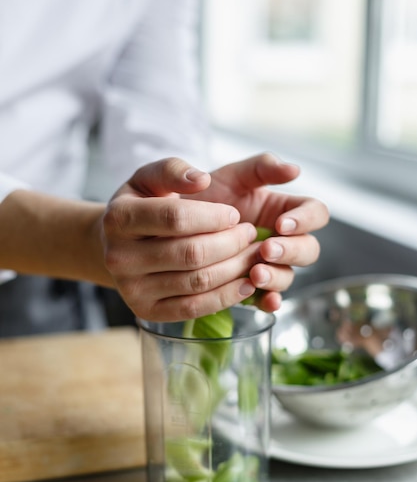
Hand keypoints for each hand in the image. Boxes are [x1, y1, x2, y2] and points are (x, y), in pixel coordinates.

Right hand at [101, 158, 260, 320]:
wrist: (117, 245)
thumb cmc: (142, 206)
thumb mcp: (150, 178)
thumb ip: (174, 170)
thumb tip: (201, 179)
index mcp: (119, 218)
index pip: (176, 218)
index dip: (214, 217)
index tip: (235, 215)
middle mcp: (120, 257)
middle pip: (191, 253)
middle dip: (230, 243)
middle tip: (250, 234)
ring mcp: (132, 289)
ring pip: (197, 282)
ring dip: (235, 268)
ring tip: (252, 254)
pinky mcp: (146, 311)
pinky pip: (194, 308)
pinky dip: (226, 297)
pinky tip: (246, 284)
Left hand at [186, 153, 329, 311]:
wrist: (172, 225)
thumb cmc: (206, 196)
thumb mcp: (230, 176)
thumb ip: (260, 167)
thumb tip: (294, 170)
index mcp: (284, 209)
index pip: (315, 213)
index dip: (306, 220)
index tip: (282, 224)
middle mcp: (282, 239)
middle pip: (309, 249)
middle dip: (291, 251)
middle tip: (266, 250)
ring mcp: (269, 265)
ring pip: (289, 275)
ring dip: (277, 277)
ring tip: (254, 274)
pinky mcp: (253, 287)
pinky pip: (269, 298)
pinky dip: (269, 301)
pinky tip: (261, 300)